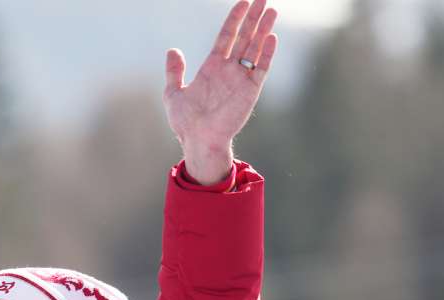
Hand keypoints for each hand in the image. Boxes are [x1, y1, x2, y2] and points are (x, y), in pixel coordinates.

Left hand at [163, 0, 278, 183]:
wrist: (198, 141)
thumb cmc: (185, 122)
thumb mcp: (173, 93)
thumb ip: (174, 72)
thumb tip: (172, 50)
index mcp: (212, 67)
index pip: (226, 36)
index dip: (235, 19)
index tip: (243, 2)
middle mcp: (229, 70)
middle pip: (244, 37)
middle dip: (253, 18)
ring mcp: (241, 79)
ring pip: (255, 49)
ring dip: (263, 30)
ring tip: (271, 11)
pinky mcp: (250, 91)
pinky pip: (261, 69)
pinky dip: (267, 54)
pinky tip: (271, 38)